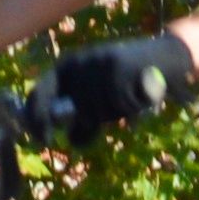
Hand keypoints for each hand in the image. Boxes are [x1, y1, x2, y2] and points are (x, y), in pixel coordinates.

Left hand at [6, 25, 195, 145]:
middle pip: (73, 111)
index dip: (37, 120)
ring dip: (114, 114)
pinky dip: (130, 108)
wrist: (161, 58)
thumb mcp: (100, 102)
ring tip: (127, 97)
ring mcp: (95, 64)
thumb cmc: (126, 83)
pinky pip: (118, 107)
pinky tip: (137, 95)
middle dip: (91, 120)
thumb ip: (83, 118)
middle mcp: (76, 62)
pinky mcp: (116, 69)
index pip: (39, 94)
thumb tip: (72, 142)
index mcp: (65, 67)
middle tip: (106, 116)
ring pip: (96, 112)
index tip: (43, 141)